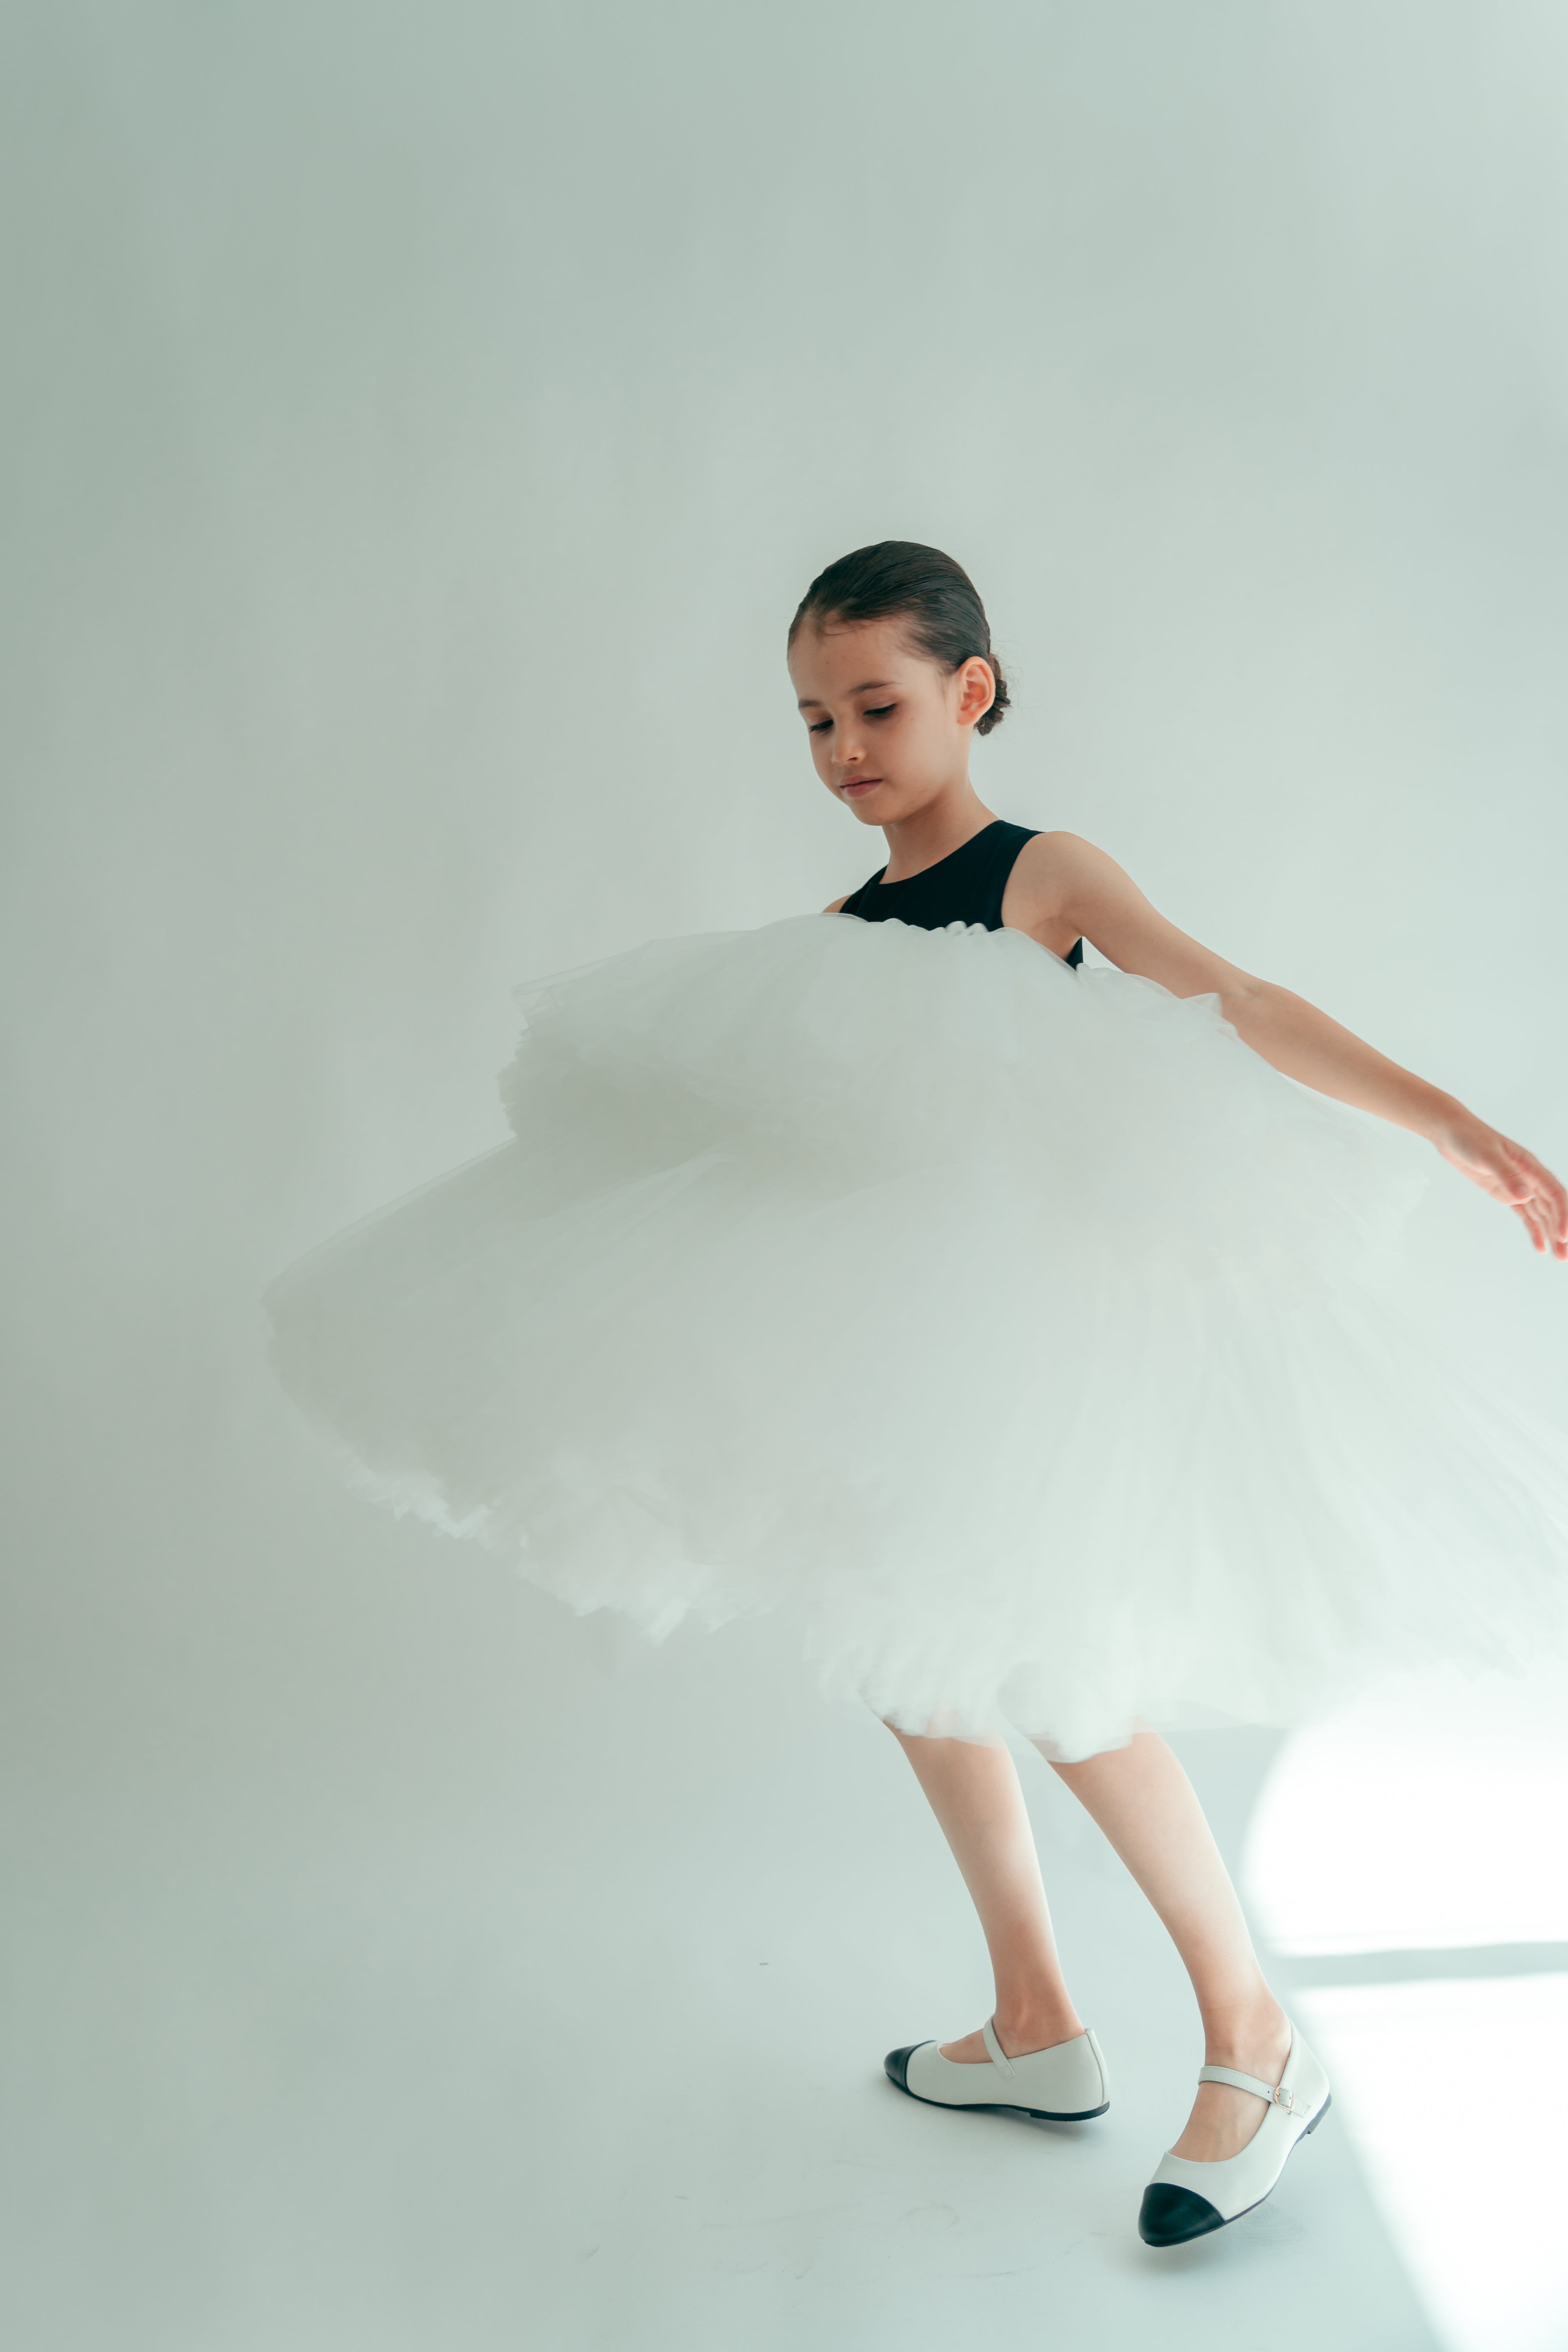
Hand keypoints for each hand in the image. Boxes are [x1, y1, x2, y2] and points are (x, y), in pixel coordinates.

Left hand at [1435, 1114, 1567, 1258]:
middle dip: (1559, 1231)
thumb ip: (1506, 1174)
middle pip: (1552, 1208)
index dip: (1562, 1215)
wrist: (1452, 1133)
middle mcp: (1529, 1177)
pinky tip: (1540, 1247)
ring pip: (1541, 1214)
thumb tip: (1525, 1196)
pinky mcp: (1506, 1193)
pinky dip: (1534, 1230)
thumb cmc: (1470, 1139)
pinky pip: (1525, 1214)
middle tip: (1563, 1257)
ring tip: (1558, 1256)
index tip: (1563, 1236)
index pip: (1554, 1193)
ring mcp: (1518, 1186)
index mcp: (1530, 1166)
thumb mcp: (1486, 1156)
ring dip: (1550, 1234)